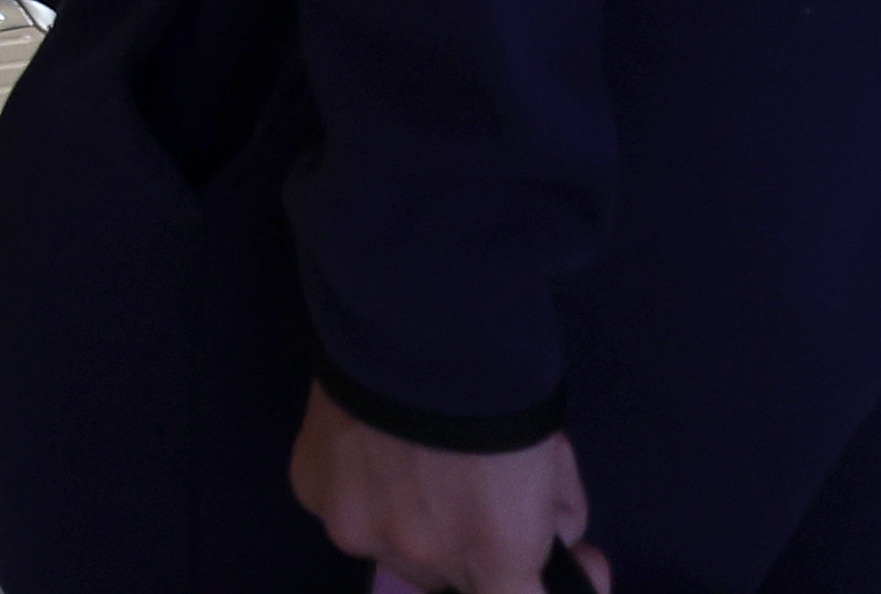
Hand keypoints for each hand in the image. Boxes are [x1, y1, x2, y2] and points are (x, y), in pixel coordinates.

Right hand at [291, 392, 609, 592]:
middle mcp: (420, 556)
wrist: (417, 314)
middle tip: (475, 489)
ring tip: (416, 454)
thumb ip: (552, 518)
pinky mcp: (311, 490)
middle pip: (447, 574)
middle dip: (467, 546)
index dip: (540, 585)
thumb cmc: (501, 384)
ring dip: (410, 519)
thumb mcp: (553, 459)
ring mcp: (355, 526)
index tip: (569, 563)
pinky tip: (373, 440)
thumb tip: (555, 545)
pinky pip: (346, 506)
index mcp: (491, 552)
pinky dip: (362, 487)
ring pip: (391, 544)